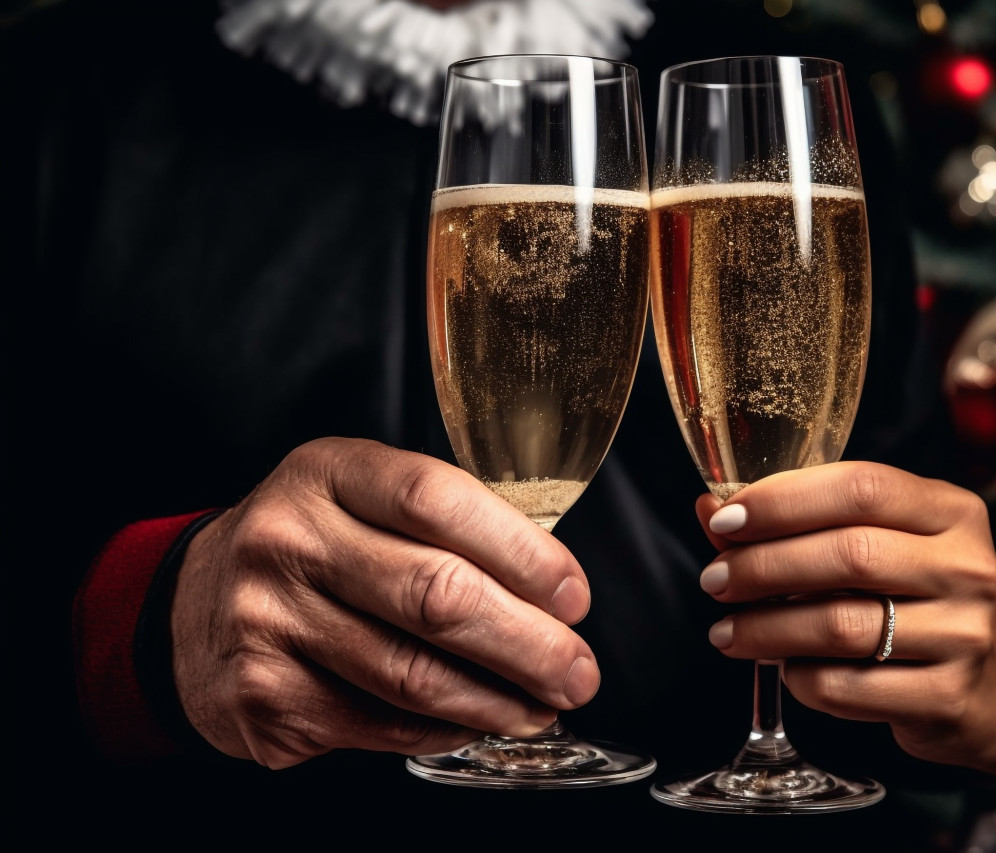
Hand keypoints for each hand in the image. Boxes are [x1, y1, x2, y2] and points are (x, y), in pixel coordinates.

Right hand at [170, 437, 598, 768]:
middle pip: (434, 595)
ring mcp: (266, 619)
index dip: (522, 552)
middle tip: (578, 670)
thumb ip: (443, 525)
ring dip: (497, 700)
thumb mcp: (359, 497)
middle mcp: (288, 539)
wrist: (191, 604)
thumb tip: (550, 593)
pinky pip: (379, 722)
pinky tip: (477, 721)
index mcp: (328, 472)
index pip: (437, 501)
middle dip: (529, 643)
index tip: (573, 595)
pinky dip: (444, 729)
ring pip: (412, 673)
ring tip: (543, 704)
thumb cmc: (310, 546)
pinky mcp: (262, 694)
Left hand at [693, 461, 995, 768]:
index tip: (726, 520)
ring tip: (727, 631)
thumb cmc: (915, 600)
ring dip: (766, 628)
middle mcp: (967, 568)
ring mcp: (964, 635)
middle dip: (764, 566)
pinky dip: (798, 676)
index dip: (784, 500)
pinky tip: (783, 667)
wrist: (993, 688)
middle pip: (849, 554)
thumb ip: (799, 521)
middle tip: (715, 579)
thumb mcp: (877, 543)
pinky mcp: (946, 698)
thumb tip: (710, 505)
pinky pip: (845, 686)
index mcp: (951, 512)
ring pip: (841, 626)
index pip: (862, 486)